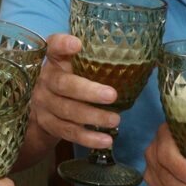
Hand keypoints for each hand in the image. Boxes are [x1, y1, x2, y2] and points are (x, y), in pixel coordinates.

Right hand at [29, 34, 120, 151]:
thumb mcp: (74, 66)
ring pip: (68, 111)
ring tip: (116, 120)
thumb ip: (96, 60)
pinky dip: (88, 138)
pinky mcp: (49, 125)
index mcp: (54, 60)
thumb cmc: (69, 80)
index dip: (63, 44)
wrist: (42, 108)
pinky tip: (105, 140)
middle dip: (88, 91)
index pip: (53, 46)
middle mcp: (46, 80)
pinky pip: (69, 132)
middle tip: (112, 95)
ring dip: (93, 117)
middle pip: (64, 85)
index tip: (77, 44)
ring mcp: (44, 104)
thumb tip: (143, 61)